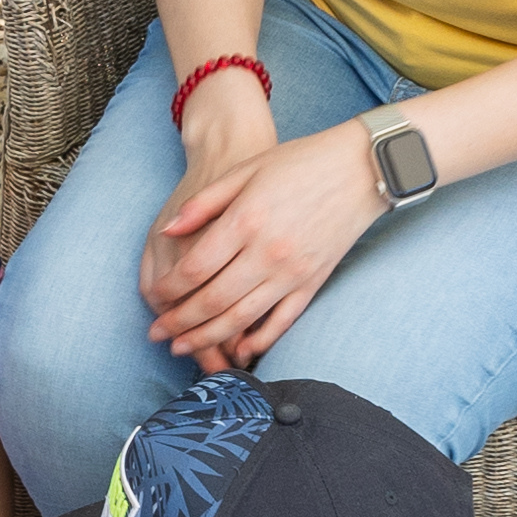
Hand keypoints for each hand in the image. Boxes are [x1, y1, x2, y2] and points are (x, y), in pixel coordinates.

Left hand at [140, 127, 387, 370]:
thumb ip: (204, 203)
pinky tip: (237, 352)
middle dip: (179, 322)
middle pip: (212, 300)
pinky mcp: (313, 282)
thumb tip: (169, 231)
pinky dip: (258, 341)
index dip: (169, 290)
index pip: (195, 268)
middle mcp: (267, 252)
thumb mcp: (245, 170)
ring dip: (208, 338)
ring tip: (183, 349)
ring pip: (242, 317)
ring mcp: (292, 272)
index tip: (155, 300)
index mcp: (245, 221)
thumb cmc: (298, 163)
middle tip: (157, 336)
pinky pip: (282, 322)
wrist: (360, 168)